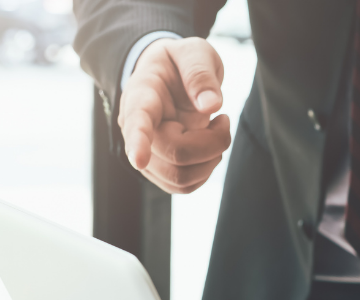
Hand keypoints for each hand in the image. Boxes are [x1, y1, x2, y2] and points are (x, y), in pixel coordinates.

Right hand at [119, 37, 230, 193]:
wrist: (168, 77)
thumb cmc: (180, 63)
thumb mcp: (194, 52)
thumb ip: (200, 73)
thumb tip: (210, 106)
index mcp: (141, 94)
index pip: (137, 121)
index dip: (138, 141)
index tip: (139, 159)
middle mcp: (135, 128)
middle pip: (175, 155)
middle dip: (213, 143)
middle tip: (224, 119)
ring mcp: (144, 153)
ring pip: (180, 178)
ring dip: (211, 159)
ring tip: (215, 130)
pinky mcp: (158, 170)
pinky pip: (184, 186)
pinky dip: (206, 170)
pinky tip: (209, 146)